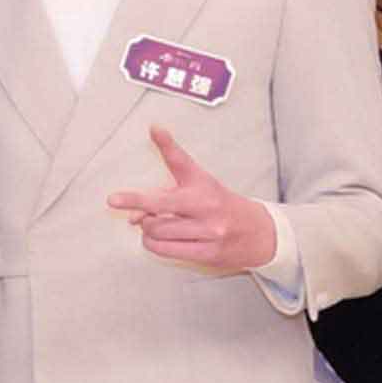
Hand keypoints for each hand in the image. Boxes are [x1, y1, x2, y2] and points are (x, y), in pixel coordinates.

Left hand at [112, 125, 281, 277]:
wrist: (261, 234)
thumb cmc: (221, 207)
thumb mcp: (200, 189)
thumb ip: (164, 195)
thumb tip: (133, 218)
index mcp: (203, 183)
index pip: (182, 161)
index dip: (167, 144)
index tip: (155, 129)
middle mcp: (206, 205)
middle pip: (158, 204)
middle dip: (138, 206)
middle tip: (120, 202)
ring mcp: (209, 230)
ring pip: (157, 230)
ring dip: (147, 229)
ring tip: (156, 226)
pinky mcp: (208, 253)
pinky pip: (165, 250)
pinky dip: (154, 245)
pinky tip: (160, 240)